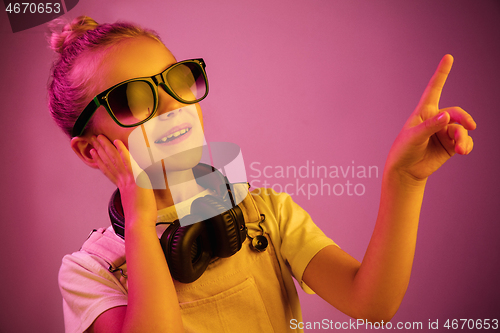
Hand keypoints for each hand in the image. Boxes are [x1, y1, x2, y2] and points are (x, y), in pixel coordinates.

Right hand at [90, 135, 156, 227]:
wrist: (139, 223)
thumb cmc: (140, 219)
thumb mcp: (136, 205)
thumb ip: (134, 199)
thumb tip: (135, 200)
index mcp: (122, 188)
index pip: (110, 171)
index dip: (101, 162)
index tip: (94, 154)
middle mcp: (123, 182)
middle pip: (109, 163)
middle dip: (101, 151)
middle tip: (93, 141)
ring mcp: (128, 179)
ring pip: (115, 160)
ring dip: (107, 147)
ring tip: (99, 138)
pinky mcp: (135, 178)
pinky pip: (128, 162)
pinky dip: (122, 151)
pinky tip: (117, 142)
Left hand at [386, 54, 476, 180]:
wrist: (406, 171)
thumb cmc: (404, 150)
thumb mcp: (414, 137)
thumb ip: (430, 126)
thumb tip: (447, 116)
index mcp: (424, 112)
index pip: (434, 89)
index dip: (442, 73)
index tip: (448, 57)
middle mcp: (436, 119)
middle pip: (456, 113)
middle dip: (464, 119)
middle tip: (470, 126)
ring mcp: (444, 132)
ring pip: (462, 129)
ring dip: (463, 137)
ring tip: (460, 149)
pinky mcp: (450, 145)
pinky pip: (464, 141)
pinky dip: (466, 145)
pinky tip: (463, 151)